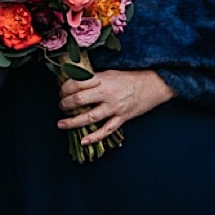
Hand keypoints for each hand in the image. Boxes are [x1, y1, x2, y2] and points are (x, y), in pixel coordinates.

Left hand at [56, 69, 174, 143]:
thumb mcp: (110, 73)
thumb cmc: (131, 78)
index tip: (61, 92)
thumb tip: (74, 83)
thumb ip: (93, 79)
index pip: (77, 83)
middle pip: (80, 99)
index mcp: (103, 79)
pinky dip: (94, 137)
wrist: (154, 84)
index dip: (64, 88)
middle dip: (65, 104)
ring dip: (73, 122)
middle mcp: (107, 93)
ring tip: (61, 124)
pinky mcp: (123, 118)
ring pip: (90, 117)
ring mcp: (115, 107)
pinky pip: (106, 130)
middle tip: (60, 105)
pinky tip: (83, 141)